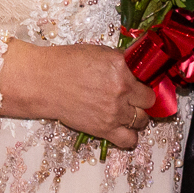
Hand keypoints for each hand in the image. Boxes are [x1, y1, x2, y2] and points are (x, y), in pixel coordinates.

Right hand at [13, 43, 154, 150]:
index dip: (146, 80)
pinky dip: (130, 136)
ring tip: (127, 112)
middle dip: (143, 99)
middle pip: (149, 100)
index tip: (142, 82)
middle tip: (135, 97)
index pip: (149, 76)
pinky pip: (129, 140)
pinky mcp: (104, 129)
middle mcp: (122, 89)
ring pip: (142, 120)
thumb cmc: (67, 64)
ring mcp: (114, 111)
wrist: (44, 82)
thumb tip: (136, 67)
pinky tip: (124, 129)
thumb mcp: (99, 53)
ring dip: (138, 116)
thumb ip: (121, 62)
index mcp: (121, 67)